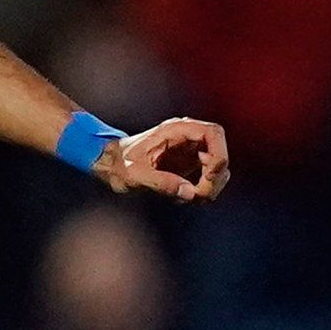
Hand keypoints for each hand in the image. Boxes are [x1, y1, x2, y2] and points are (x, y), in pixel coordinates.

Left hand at [94, 116, 231, 202]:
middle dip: (215, 177)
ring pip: (217, 168)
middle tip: (200, 196)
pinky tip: (183, 197)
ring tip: (189, 198)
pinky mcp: (189, 165)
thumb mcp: (135, 175)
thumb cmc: (119, 164)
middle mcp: (187, 138)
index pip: (213, 133)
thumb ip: (161, 183)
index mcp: (176, 131)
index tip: (209, 175)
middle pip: (220, 153)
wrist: (110, 165)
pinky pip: (208, 177)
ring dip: (211, 186)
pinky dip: (203, 190)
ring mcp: (190, 151)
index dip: (219, 154)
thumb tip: (189, 192)